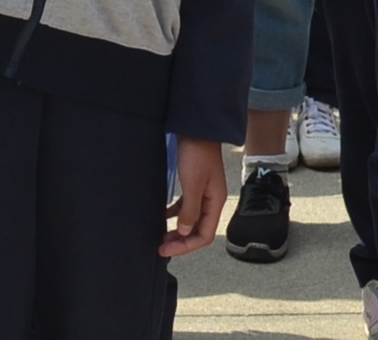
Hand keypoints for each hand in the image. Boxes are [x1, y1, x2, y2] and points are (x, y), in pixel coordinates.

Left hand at [160, 137, 227, 258]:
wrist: (197, 127)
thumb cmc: (197, 153)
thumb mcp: (192, 184)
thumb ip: (190, 210)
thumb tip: (184, 232)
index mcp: (215, 202)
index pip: (205, 235)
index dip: (186, 246)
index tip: (166, 250)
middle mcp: (212, 200)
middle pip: (198, 230)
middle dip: (181, 241)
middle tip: (162, 246)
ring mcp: (204, 192)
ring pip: (191, 219)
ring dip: (178, 230)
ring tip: (162, 236)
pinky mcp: (195, 183)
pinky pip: (186, 206)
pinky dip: (176, 214)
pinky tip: (164, 216)